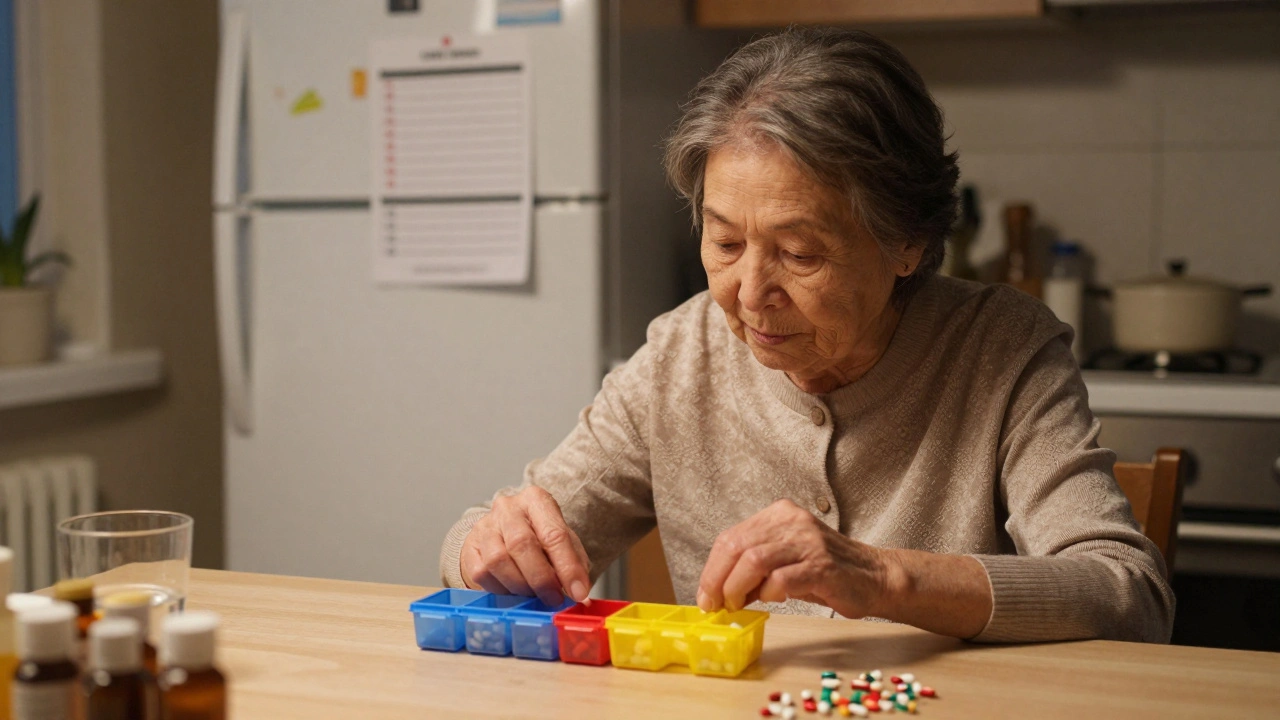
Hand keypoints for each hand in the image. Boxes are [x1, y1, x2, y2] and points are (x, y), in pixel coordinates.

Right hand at [460, 486, 591, 606]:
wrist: (503, 532)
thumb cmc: (539, 538)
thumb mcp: (563, 543)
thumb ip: (574, 564)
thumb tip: (580, 593)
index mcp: (536, 500)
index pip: (554, 533)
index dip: (567, 567)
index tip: (578, 592)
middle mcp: (508, 508)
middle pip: (522, 544)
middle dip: (541, 579)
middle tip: (553, 599)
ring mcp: (485, 526)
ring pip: (498, 560)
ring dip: (520, 586)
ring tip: (533, 595)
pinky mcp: (470, 546)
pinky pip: (482, 573)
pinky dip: (501, 589)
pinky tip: (513, 591)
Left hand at [696, 499, 894, 618]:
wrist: (875, 576)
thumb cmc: (826, 571)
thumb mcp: (784, 560)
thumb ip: (753, 568)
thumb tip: (718, 592)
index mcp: (779, 515)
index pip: (731, 537)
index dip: (712, 569)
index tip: (705, 595)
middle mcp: (792, 521)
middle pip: (738, 546)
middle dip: (718, 580)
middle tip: (715, 605)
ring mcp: (808, 542)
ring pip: (754, 560)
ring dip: (738, 588)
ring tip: (738, 605)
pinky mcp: (823, 566)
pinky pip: (781, 579)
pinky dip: (769, 593)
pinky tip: (773, 599)